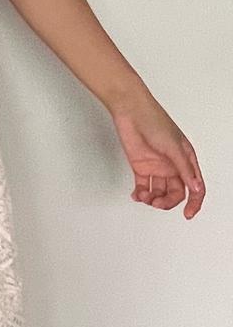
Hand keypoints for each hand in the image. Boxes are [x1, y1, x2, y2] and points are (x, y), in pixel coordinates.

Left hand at [110, 93, 204, 219]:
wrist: (130, 112)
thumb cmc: (155, 122)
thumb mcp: (174, 147)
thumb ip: (184, 169)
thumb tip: (196, 188)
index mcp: (186, 159)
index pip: (195, 186)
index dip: (194, 202)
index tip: (188, 214)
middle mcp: (172, 165)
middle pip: (175, 192)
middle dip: (166, 202)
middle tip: (157, 203)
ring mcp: (156, 167)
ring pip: (159, 192)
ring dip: (152, 198)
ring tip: (144, 196)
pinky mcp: (141, 167)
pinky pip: (143, 186)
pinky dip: (140, 194)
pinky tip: (137, 194)